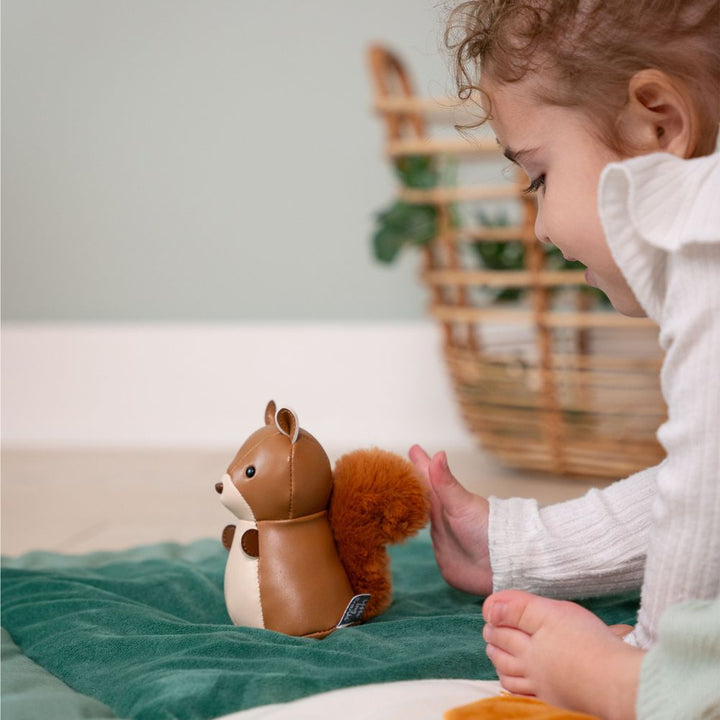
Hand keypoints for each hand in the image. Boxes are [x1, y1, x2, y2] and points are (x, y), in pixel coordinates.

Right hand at [409, 445, 491, 595]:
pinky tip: (407, 528)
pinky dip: (412, 531)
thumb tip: (438, 455)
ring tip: (400, 494)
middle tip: (400, 469)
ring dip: (410, 504)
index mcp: (445, 500)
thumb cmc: (485, 530)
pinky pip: (425, 542)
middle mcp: (441, 515)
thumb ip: (446, 483)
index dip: (419, 463)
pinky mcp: (440, 553)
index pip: (426, 477)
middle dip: (411, 482)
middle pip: (421, 494)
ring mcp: (440, 534)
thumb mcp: (462, 504)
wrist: (498, 565)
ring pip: (420, 515)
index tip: (414, 448)